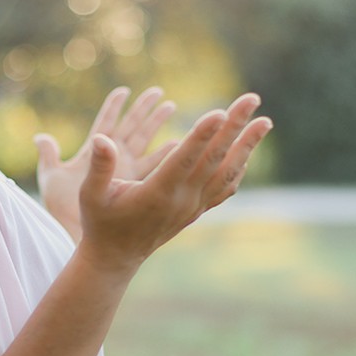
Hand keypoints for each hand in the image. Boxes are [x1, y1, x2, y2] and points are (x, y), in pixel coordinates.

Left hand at [34, 87, 176, 241]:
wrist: (73, 236)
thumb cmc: (60, 210)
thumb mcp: (51, 178)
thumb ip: (49, 156)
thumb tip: (40, 136)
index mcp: (93, 153)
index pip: (105, 123)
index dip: (114, 107)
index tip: (124, 90)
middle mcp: (112, 159)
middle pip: (130, 127)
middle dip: (144, 109)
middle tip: (159, 92)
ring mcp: (125, 172)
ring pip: (144, 141)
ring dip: (157, 124)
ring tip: (171, 106)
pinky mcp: (134, 186)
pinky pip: (153, 166)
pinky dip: (166, 154)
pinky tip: (179, 143)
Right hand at [75, 93, 272, 273]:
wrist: (116, 257)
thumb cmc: (101, 222)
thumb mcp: (91, 194)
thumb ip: (99, 166)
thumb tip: (101, 138)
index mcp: (157, 192)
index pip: (185, 159)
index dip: (202, 135)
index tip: (220, 112)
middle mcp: (182, 199)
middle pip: (214, 158)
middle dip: (234, 126)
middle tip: (252, 98)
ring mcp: (194, 206)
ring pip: (227, 172)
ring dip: (247, 145)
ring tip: (265, 121)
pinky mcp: (197, 210)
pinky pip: (225, 187)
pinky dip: (240, 167)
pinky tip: (248, 151)